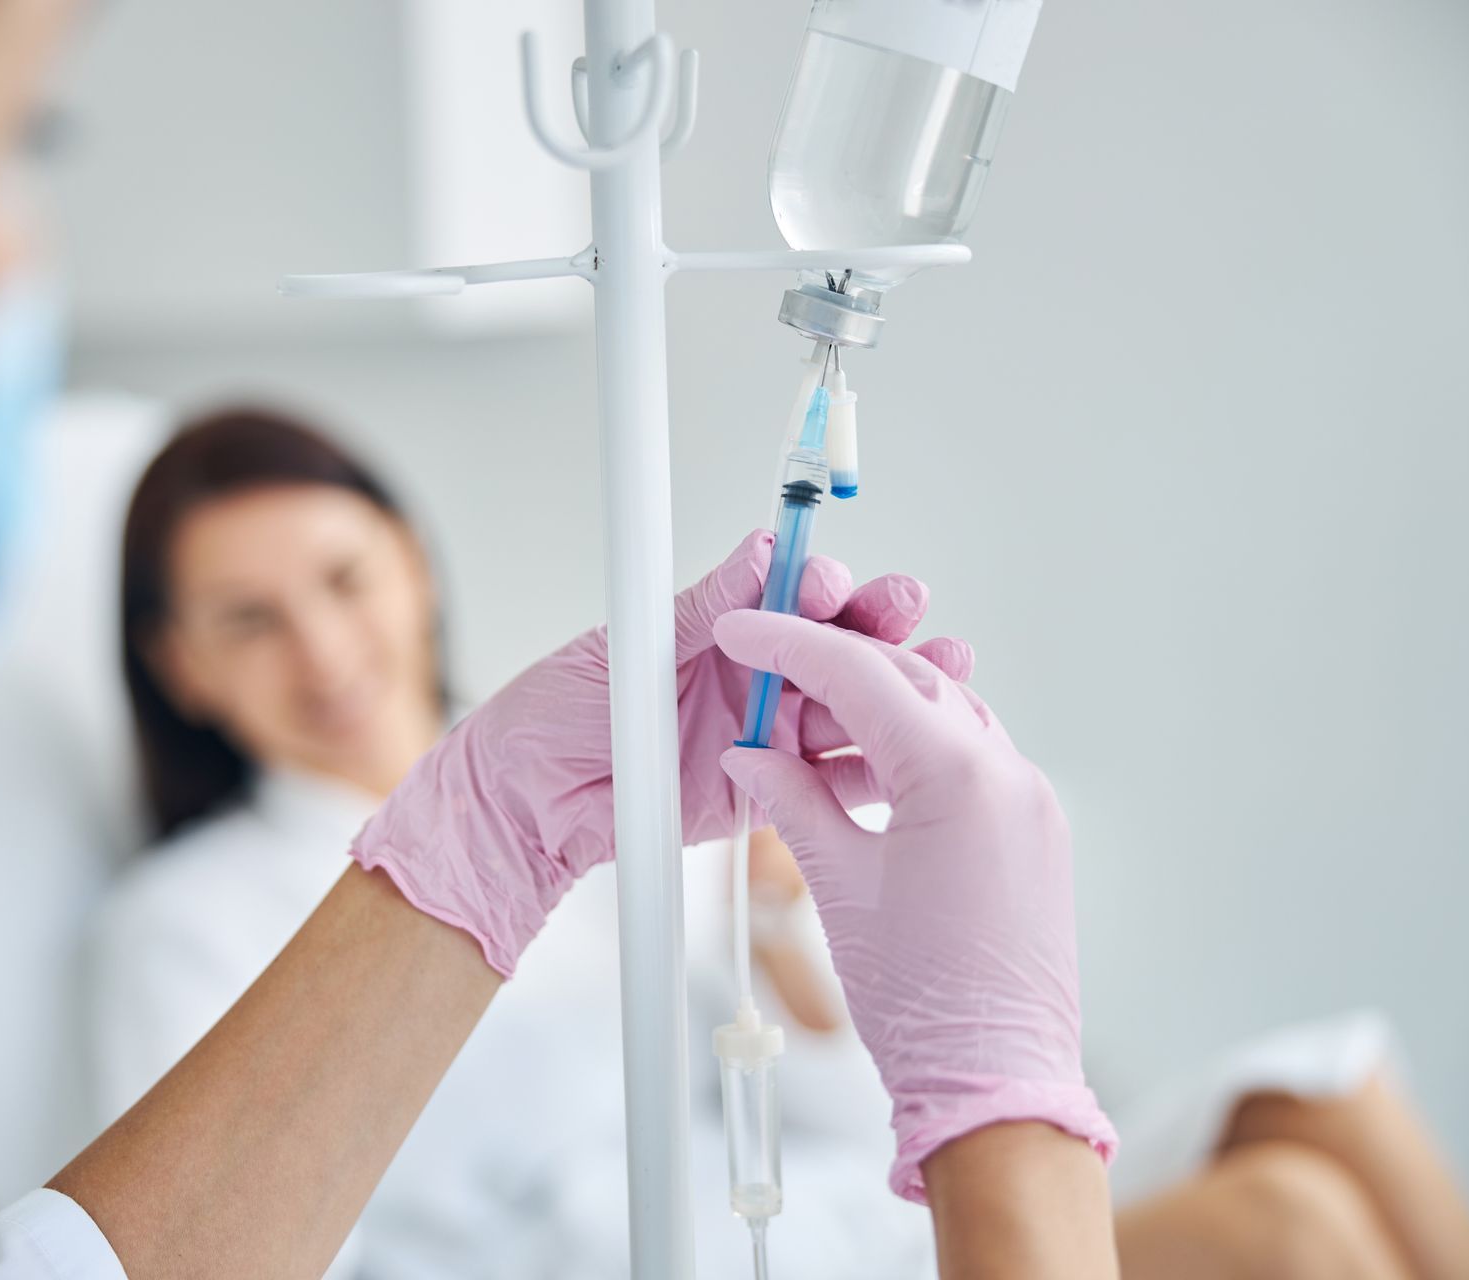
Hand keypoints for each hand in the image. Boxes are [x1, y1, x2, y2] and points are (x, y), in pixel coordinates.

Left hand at [350, 530, 967, 976]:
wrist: (522, 805)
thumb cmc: (551, 715)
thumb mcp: (626, 649)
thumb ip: (702, 609)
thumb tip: (760, 551)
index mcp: (717, 629)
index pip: (788, 594)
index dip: (816, 584)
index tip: (826, 581)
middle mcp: (750, 677)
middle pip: (835, 644)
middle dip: (877, 622)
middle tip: (905, 605)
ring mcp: (763, 735)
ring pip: (848, 706)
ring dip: (898, 686)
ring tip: (945, 666)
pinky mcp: (766, 795)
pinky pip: (830, 780)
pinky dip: (874, 763)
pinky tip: (914, 746)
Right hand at [715, 608, 1116, 1202]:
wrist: (996, 1082)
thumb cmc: (923, 1001)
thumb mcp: (839, 885)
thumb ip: (793, 802)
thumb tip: (754, 756)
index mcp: (959, 775)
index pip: (860, 674)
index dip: (789, 644)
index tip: (743, 631)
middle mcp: (1008, 774)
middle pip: (908, 681)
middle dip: (831, 667)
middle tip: (765, 673)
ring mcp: (1030, 803)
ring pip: (943, 715)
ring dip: (874, 707)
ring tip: (802, 731)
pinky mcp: (1035, 833)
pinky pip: (968, 760)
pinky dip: (910, 749)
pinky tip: (857, 774)